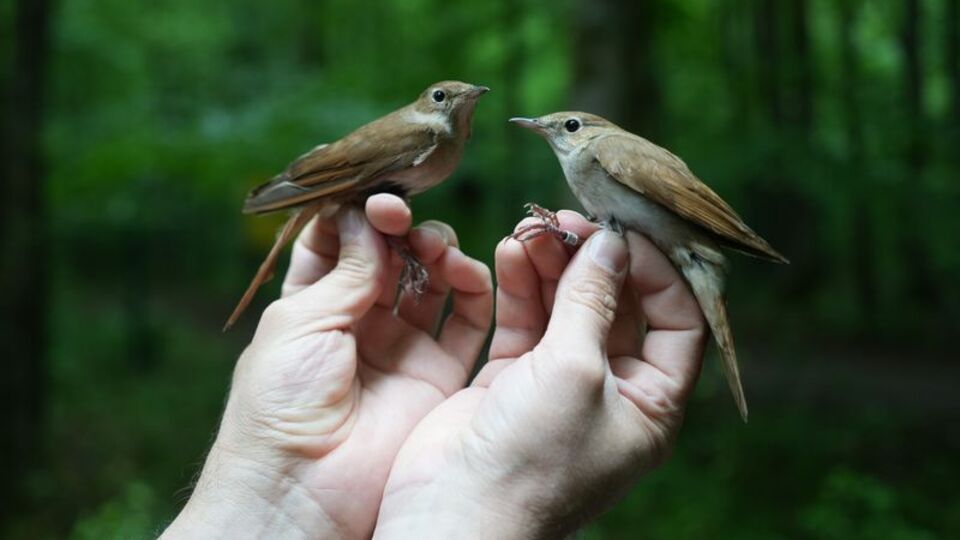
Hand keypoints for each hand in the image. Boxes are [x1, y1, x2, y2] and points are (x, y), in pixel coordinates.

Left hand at [162, 194, 492, 539]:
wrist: (303, 489)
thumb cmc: (279, 406)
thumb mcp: (300, 323)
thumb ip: (347, 272)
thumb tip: (371, 220)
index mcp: (312, 306)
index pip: (342, 243)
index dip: (358, 214)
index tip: (374, 196)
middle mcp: (360, 323)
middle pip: (392, 257)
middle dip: (401, 230)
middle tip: (401, 218)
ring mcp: (401, 348)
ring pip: (432, 282)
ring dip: (437, 253)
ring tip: (433, 249)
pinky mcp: (437, 375)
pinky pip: (468, 323)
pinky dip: (476, 290)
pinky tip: (467, 272)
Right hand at [374, 211, 706, 538]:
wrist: (454, 513)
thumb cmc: (533, 460)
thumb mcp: (577, 371)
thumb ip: (594, 300)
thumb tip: (610, 242)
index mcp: (650, 403)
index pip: (677, 321)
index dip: (659, 272)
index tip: (626, 232)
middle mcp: (609, 391)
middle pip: (616, 306)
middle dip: (594, 260)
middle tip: (567, 220)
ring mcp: (558, 383)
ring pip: (566, 307)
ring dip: (552, 266)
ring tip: (531, 230)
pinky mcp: (511, 378)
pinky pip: (524, 320)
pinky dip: (519, 286)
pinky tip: (508, 253)